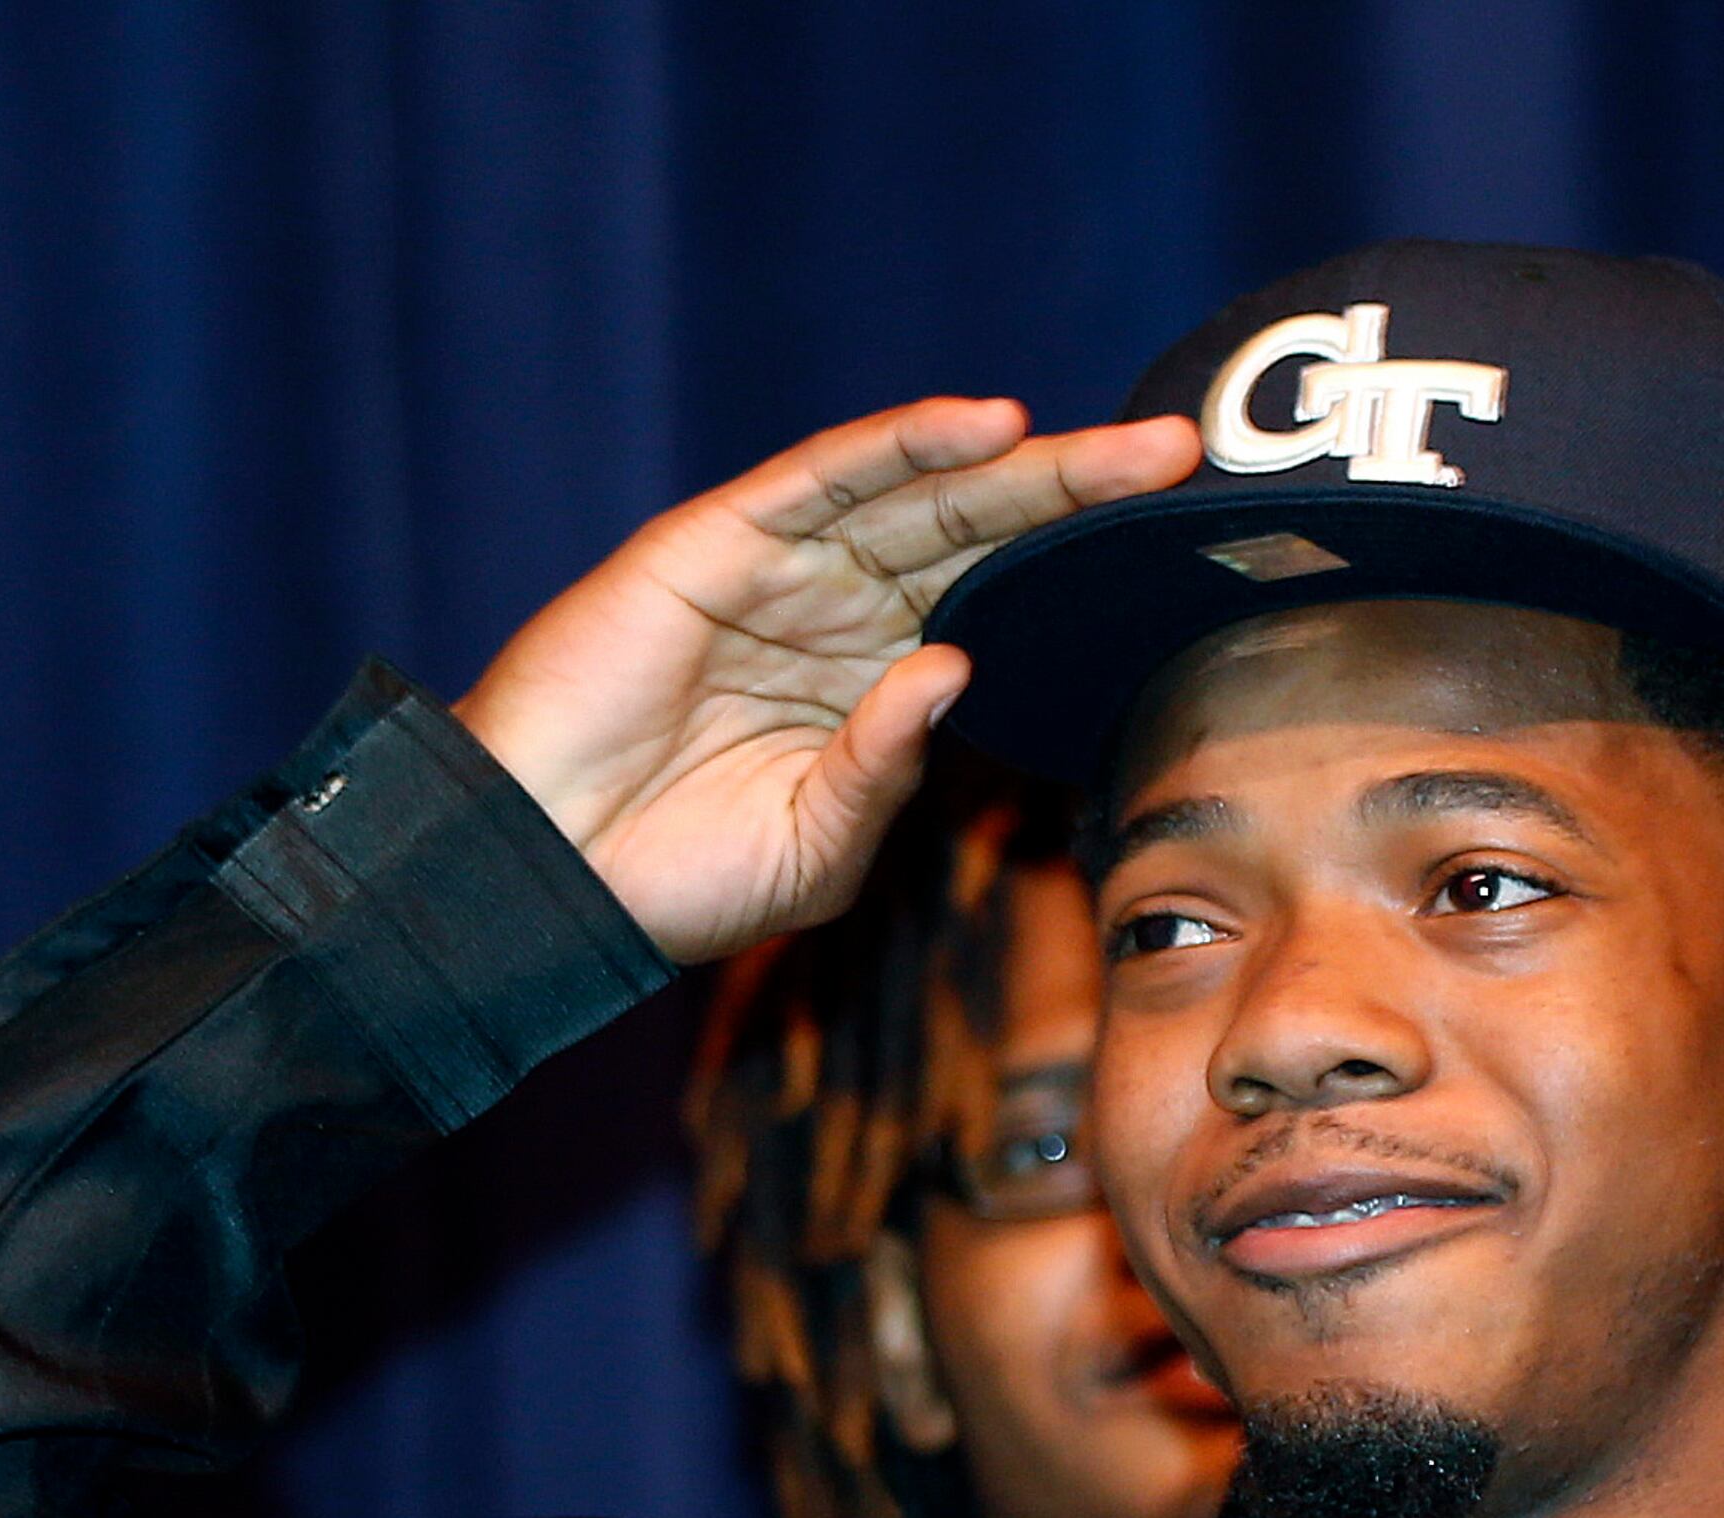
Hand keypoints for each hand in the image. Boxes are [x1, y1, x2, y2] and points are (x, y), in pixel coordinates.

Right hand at [451, 398, 1197, 964]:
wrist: (543, 877)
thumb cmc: (670, 882)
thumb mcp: (816, 851)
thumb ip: (889, 766)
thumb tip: (954, 668)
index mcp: (865, 690)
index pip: (991, 608)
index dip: (1075, 575)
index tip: (1179, 558)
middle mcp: (832, 618)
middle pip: (975, 535)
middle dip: (1078, 493)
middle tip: (1180, 453)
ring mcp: (776, 575)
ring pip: (916, 497)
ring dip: (1021, 462)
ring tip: (1126, 446)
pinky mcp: (714, 545)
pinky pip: (821, 479)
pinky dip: (901, 445)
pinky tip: (986, 428)